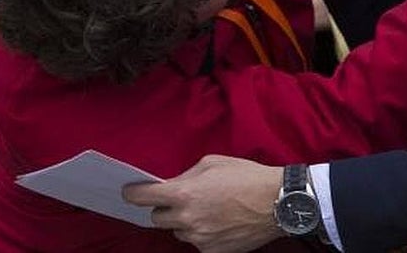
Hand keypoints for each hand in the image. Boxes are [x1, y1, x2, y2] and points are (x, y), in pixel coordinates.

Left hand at [123, 155, 282, 252]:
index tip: (129, 192)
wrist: (277, 202)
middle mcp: (187, 219)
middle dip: (164, 207)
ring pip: (177, 231)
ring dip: (185, 221)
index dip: (132, 193)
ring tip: (208, 208)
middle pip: (156, 218)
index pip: (143, 197)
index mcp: (185, 193)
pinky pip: (197, 241)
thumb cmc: (247, 177)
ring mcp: (199, 238)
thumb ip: (186, 175)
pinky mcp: (212, 251)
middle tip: (181, 198)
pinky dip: (202, 232)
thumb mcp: (213, 163)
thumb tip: (171, 184)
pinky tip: (220, 220)